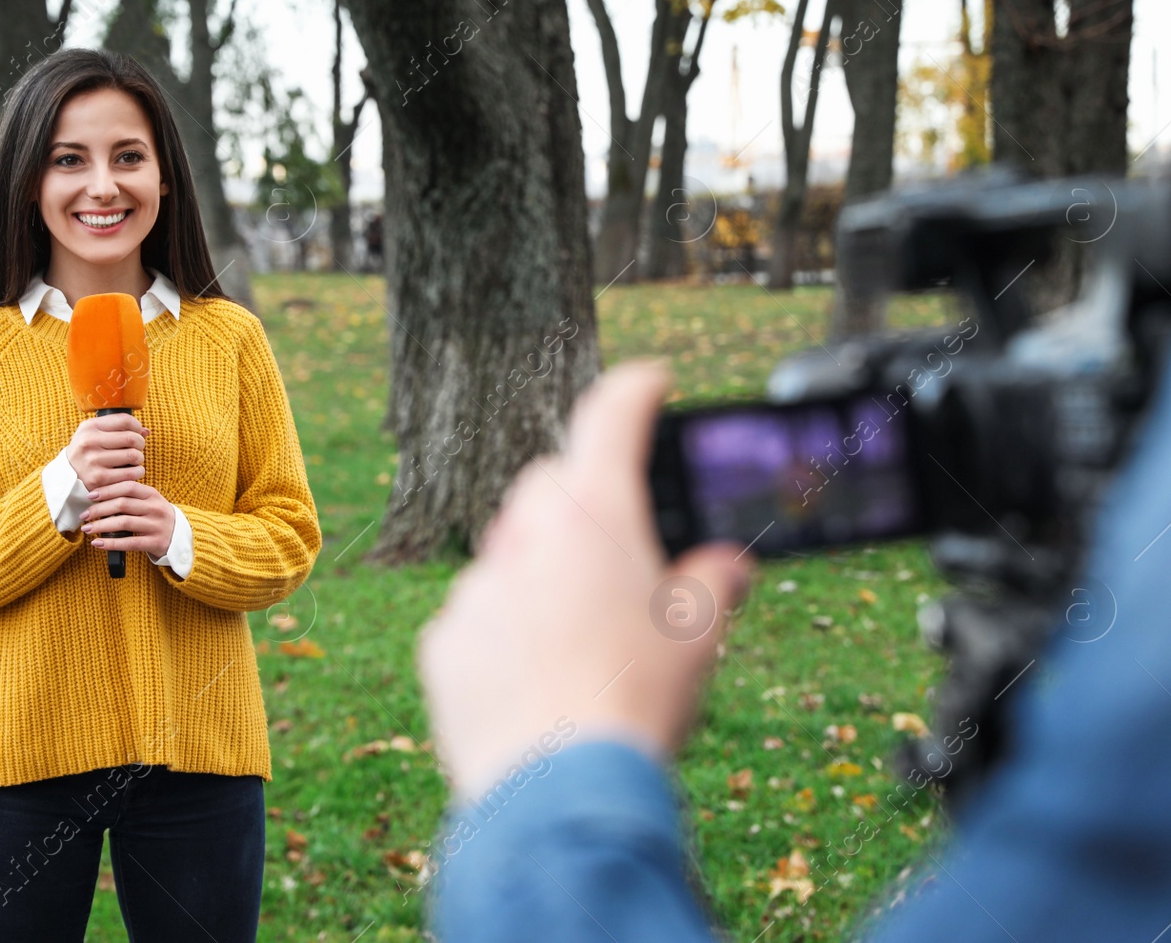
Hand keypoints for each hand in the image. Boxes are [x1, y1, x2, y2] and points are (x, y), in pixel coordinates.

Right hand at [65, 413, 146, 492]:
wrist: (68, 476)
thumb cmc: (88, 452)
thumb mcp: (95, 435)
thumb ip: (119, 430)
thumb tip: (146, 431)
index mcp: (89, 427)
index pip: (124, 420)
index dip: (137, 426)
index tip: (137, 432)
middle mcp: (89, 442)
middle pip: (132, 438)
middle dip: (140, 443)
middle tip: (137, 448)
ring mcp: (93, 461)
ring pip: (134, 456)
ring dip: (140, 459)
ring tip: (134, 461)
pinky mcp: (99, 478)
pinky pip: (131, 473)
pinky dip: (137, 472)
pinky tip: (132, 472)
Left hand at [81, 480, 176, 558]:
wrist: (180, 536)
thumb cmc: (156, 517)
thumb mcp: (149, 502)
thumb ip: (130, 497)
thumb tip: (98, 496)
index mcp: (152, 495)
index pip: (128, 487)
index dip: (107, 490)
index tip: (90, 496)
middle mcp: (155, 508)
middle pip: (123, 504)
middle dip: (99, 509)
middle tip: (84, 515)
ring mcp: (156, 525)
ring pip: (124, 523)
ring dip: (101, 525)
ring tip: (87, 528)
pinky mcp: (155, 542)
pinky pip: (129, 543)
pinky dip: (111, 543)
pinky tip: (97, 543)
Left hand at [417, 360, 754, 802]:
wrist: (557, 789)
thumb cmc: (636, 701)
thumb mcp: (699, 637)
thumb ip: (713, 585)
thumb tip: (726, 569)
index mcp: (595, 513)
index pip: (612, 416)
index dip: (636, 390)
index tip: (649, 382)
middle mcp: (526, 534)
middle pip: (551, 486)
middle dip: (581, 502)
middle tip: (617, 547)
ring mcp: (477, 586)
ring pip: (509, 554)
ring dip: (540, 572)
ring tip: (580, 634)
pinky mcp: (444, 640)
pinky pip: (476, 615)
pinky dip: (503, 629)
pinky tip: (536, 677)